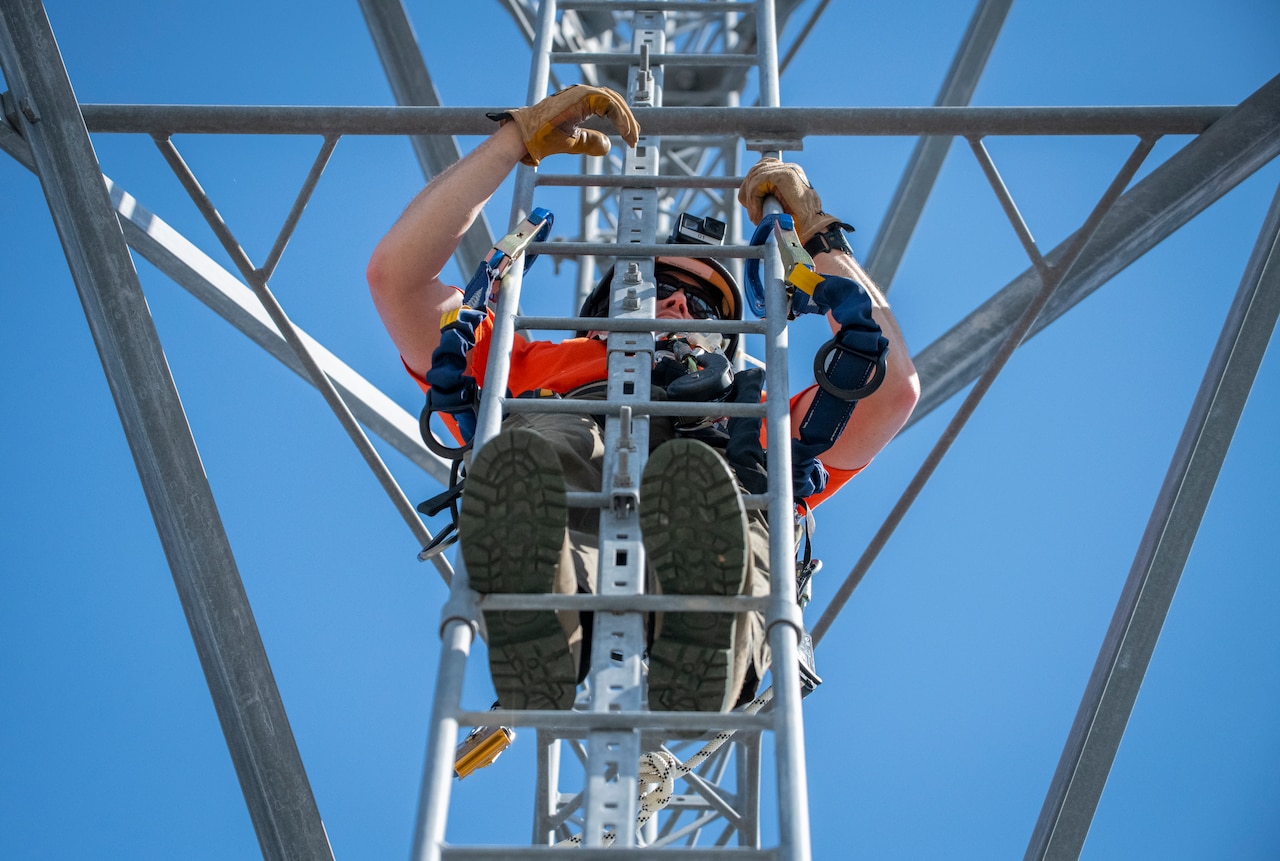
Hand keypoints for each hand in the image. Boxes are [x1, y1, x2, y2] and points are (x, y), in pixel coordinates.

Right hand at [488, 85, 639, 166]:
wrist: (527, 136)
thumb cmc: (545, 138)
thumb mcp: (574, 142)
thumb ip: (591, 141)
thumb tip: (608, 145)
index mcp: (581, 102)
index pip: (609, 106)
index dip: (622, 120)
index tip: (630, 137)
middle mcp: (582, 93)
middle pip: (614, 101)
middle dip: (628, 120)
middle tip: (635, 138)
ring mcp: (581, 92)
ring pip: (613, 100)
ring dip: (625, 119)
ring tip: (632, 137)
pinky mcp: (581, 96)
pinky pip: (608, 103)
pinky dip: (619, 117)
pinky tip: (624, 131)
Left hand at [738, 157, 842, 241]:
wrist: (813, 226)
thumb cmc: (798, 221)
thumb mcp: (778, 206)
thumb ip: (767, 197)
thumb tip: (747, 198)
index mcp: (788, 173)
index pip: (762, 168)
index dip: (751, 185)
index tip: (750, 205)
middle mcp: (788, 168)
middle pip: (756, 169)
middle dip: (747, 190)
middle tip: (751, 212)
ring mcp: (787, 169)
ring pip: (755, 175)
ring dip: (751, 198)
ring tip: (755, 216)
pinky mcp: (784, 175)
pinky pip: (758, 182)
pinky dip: (754, 199)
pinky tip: (757, 213)